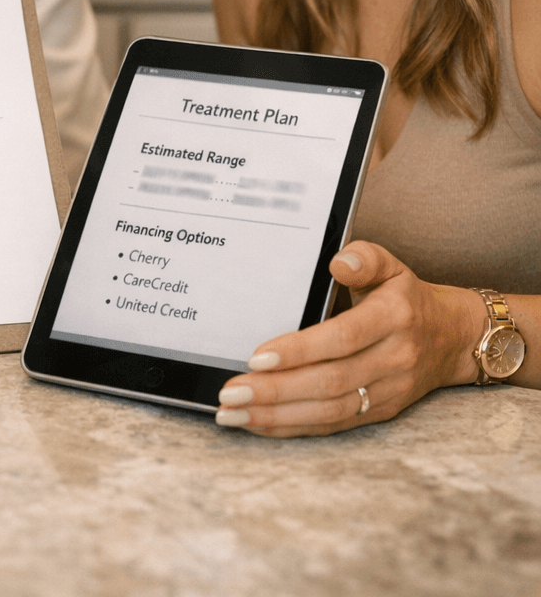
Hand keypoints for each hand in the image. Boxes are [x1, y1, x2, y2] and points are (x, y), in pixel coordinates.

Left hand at [214, 241, 481, 436]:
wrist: (454, 338)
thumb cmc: (406, 297)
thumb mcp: (391, 266)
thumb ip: (364, 258)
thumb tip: (338, 262)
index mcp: (393, 318)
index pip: (341, 338)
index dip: (298, 351)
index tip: (255, 358)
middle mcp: (393, 359)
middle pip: (329, 382)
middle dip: (275, 392)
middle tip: (230, 394)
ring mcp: (388, 391)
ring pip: (329, 411)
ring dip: (277, 416)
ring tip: (234, 414)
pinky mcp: (381, 413)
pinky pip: (334, 425)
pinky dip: (294, 427)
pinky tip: (260, 424)